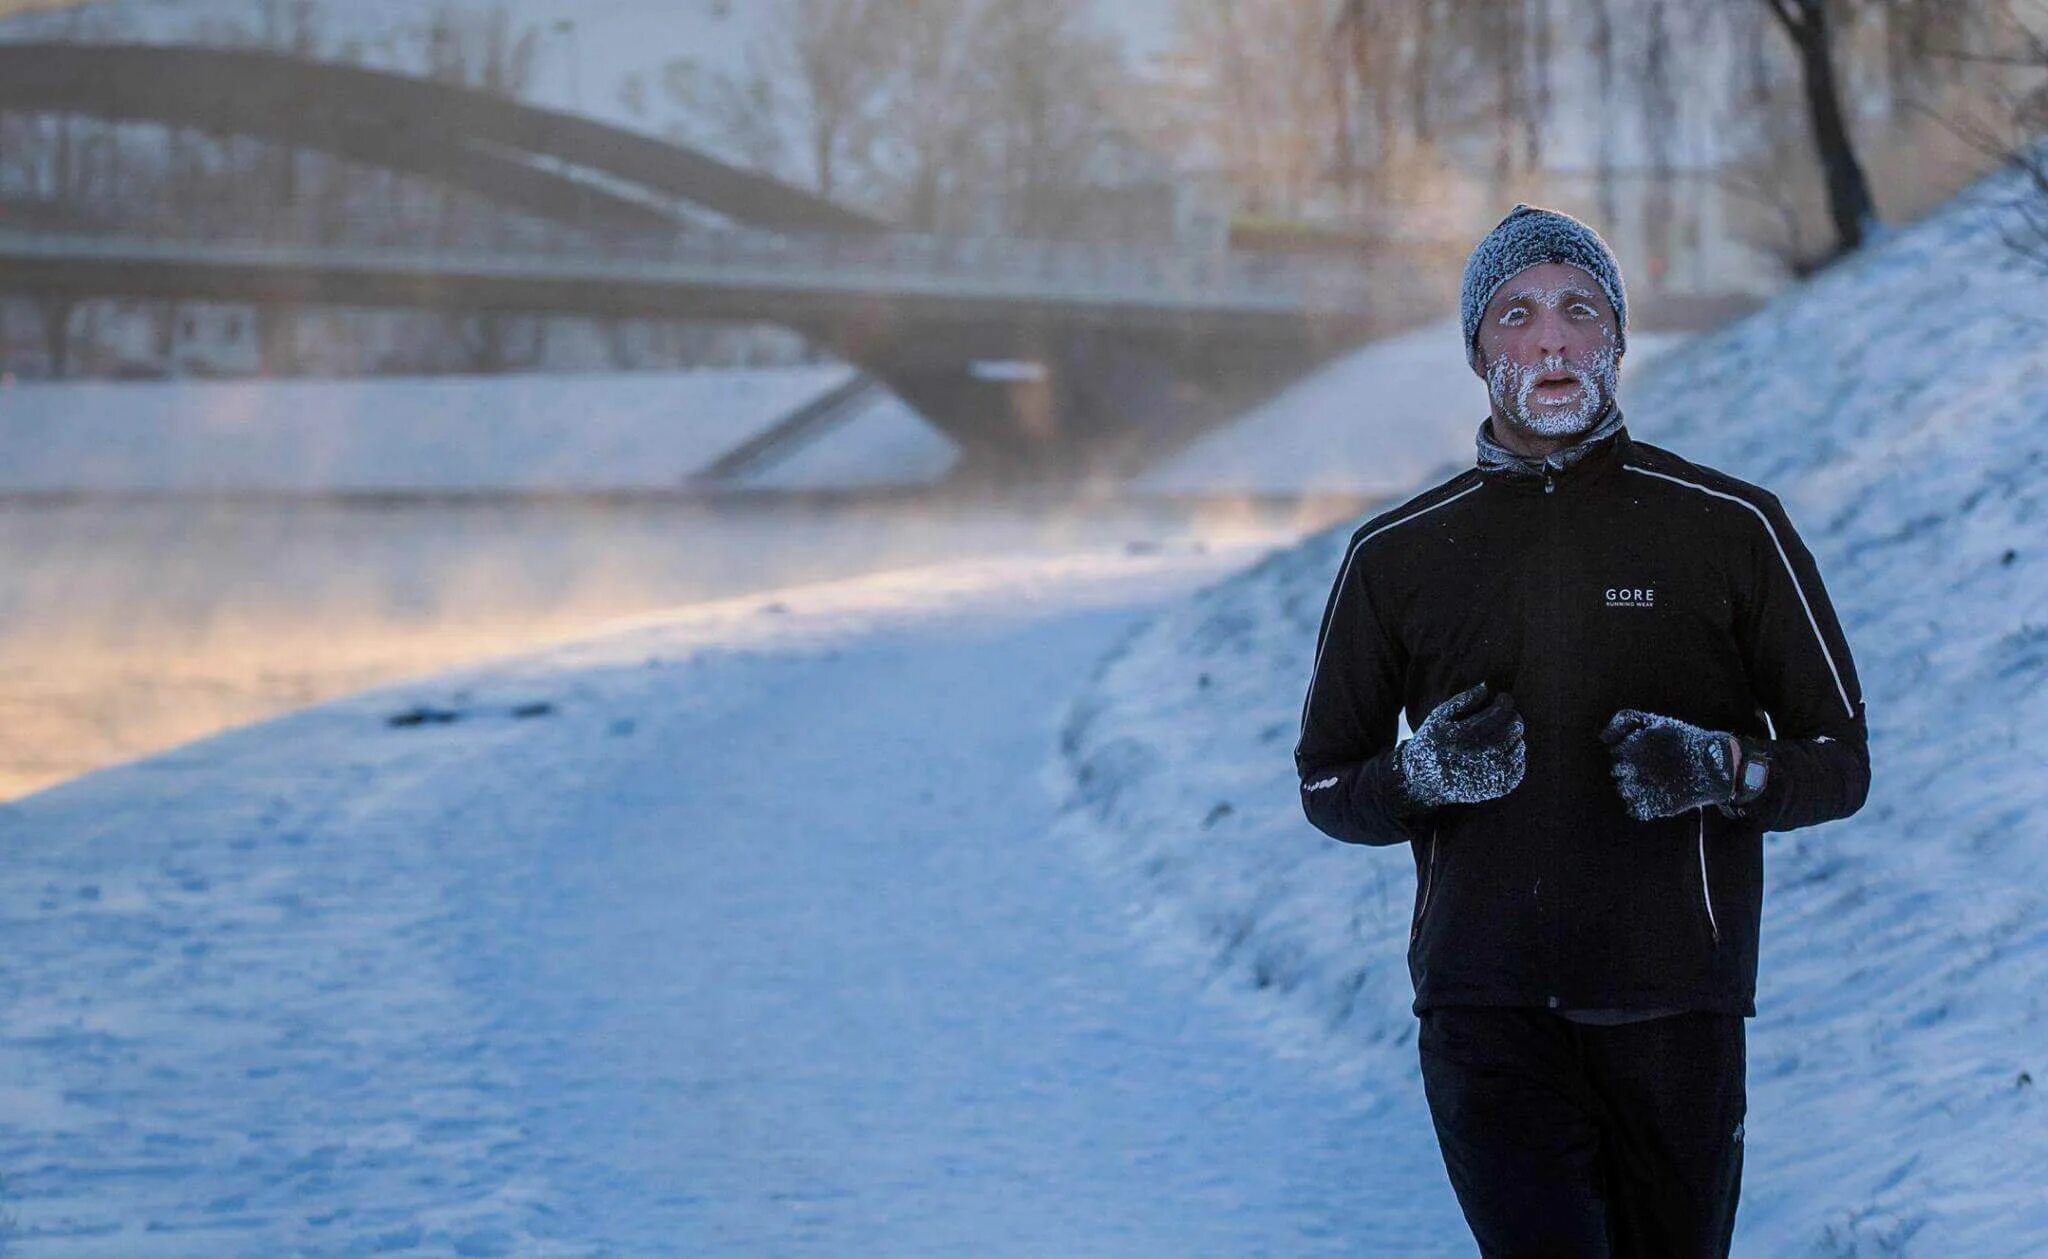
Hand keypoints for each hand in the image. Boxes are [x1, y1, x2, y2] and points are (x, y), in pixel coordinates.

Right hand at [1390, 681, 1526, 813]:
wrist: (1423, 781)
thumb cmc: (1431, 743)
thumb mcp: (1437, 717)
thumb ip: (1461, 700)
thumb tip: (1486, 686)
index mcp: (1462, 736)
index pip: (1496, 714)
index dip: (1505, 702)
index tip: (1504, 697)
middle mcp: (1476, 756)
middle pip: (1510, 731)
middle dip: (1514, 717)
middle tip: (1510, 714)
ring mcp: (1487, 775)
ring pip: (1517, 748)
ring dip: (1516, 736)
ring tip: (1506, 732)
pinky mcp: (1493, 789)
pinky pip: (1518, 769)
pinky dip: (1517, 756)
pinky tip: (1508, 750)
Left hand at [1599, 708, 1736, 820]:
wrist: (1715, 765)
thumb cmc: (1683, 739)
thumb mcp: (1655, 721)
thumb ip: (1624, 722)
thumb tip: (1603, 737)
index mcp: (1633, 747)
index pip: (1617, 754)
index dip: (1630, 754)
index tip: (1645, 753)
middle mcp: (1635, 768)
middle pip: (1618, 773)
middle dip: (1630, 770)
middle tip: (1651, 768)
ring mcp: (1645, 789)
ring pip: (1624, 791)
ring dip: (1634, 787)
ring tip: (1654, 782)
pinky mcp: (1656, 806)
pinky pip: (1635, 809)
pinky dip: (1640, 805)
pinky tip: (1654, 795)